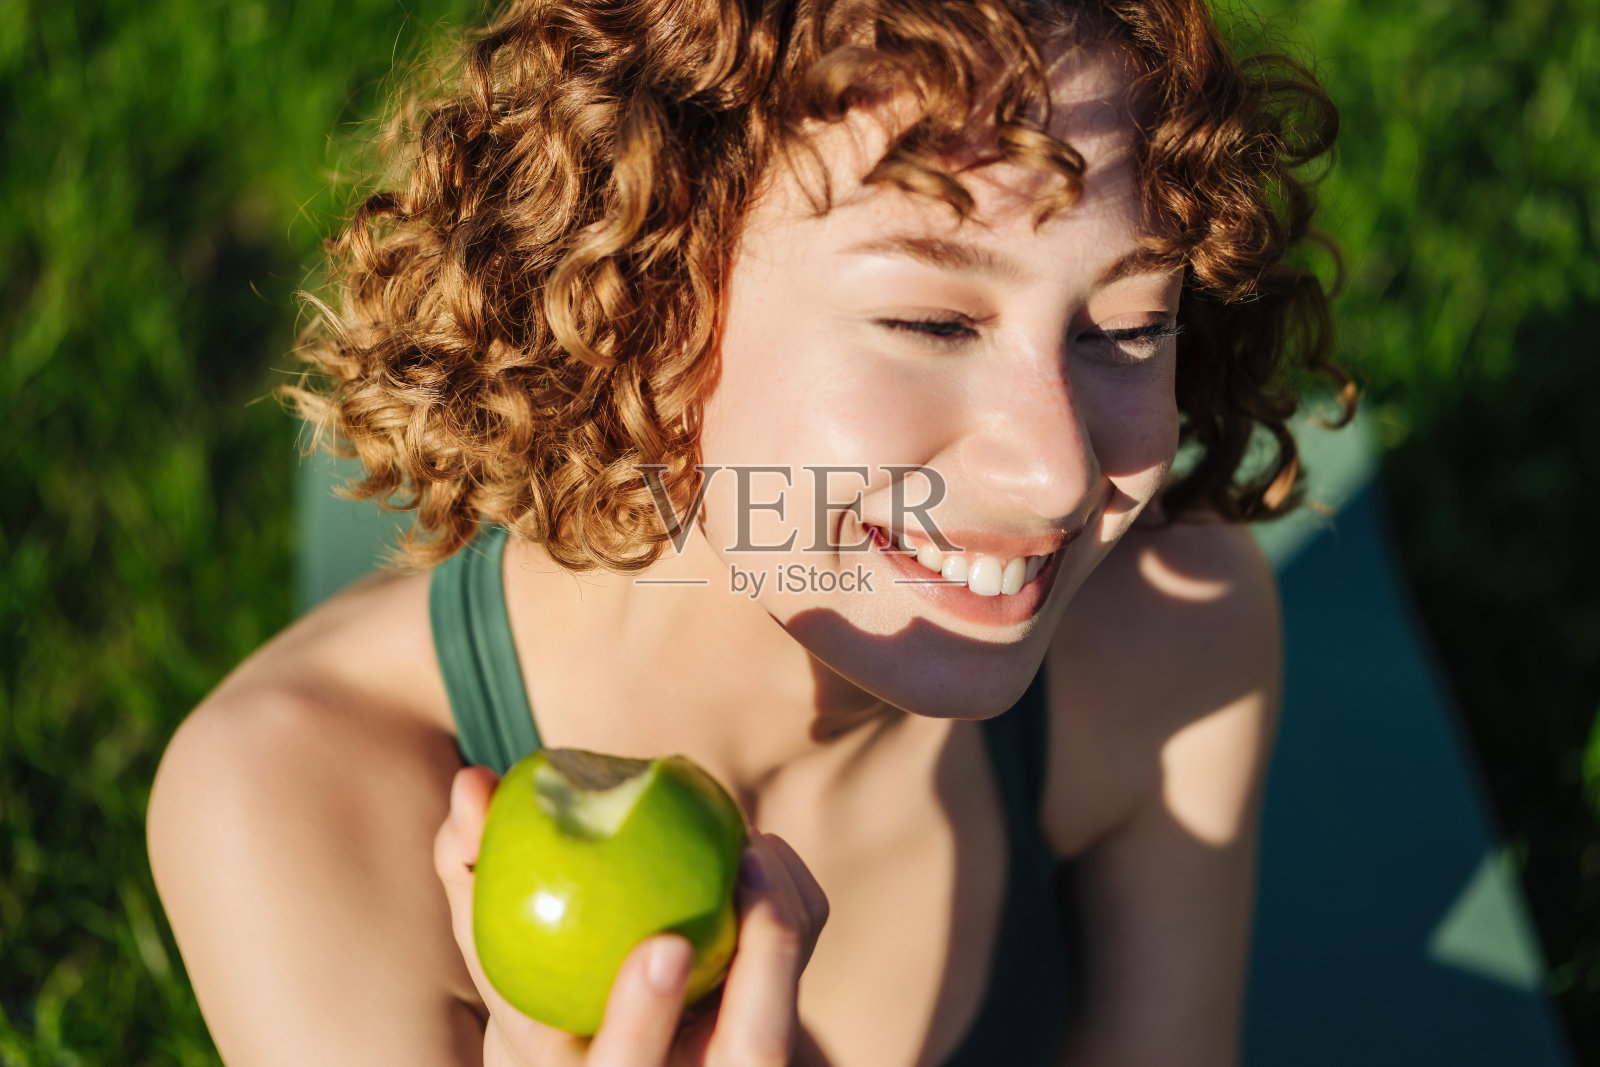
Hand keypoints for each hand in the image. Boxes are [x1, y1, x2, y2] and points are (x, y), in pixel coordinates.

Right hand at [434, 765, 829, 1066]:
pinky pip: (798, 972)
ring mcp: (730, 1064)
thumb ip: (469, 867)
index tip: (666, 946)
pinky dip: (792, 906)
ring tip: (755, 844)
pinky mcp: (770, 1035)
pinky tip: (759, 852)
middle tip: (749, 862)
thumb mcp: (489, 939)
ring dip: (787, 922)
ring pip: (787, 1022)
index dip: (645, 1022)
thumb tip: (473, 783)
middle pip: (754, 1054)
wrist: (604, 1037)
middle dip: (767, 961)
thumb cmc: (530, 978)